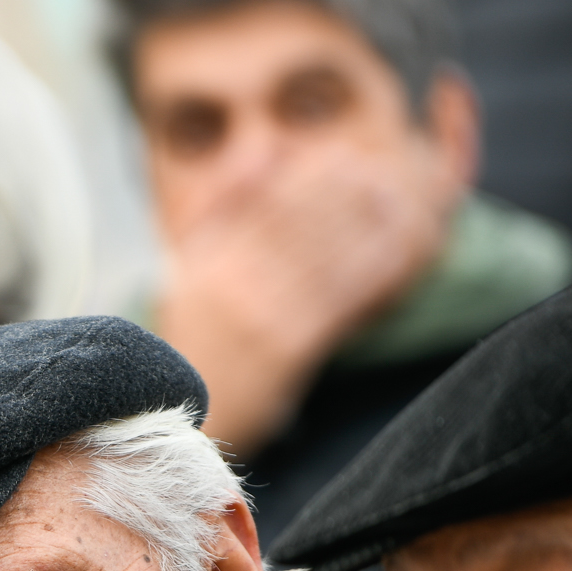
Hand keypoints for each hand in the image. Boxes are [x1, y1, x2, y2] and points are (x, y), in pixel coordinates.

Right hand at [157, 146, 455, 456]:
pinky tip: (402, 249)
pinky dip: (374, 268)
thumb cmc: (189, 345)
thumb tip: (265, 148)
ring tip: (402, 195)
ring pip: (326, 252)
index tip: (348, 155)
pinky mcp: (288, 348)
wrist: (169, 422)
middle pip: (300, 219)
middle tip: (387, 165)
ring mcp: (261, 315)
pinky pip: (340, 298)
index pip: (267, 199)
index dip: (313, 172)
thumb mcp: (187, 269)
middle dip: (347, 189)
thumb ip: (221, 207)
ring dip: (369, 220)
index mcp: (207, 261)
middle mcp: (232, 282)